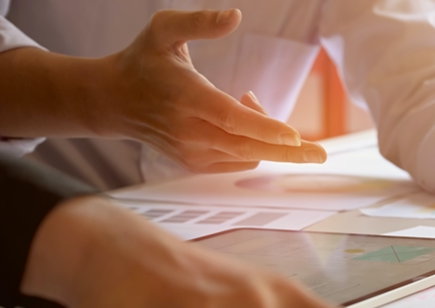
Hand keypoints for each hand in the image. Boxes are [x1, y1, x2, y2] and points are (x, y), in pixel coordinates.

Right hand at [100, 9, 327, 171]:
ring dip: (267, 134)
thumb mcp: (163, 29)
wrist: (113, 100)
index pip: (230, 119)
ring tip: (251, 99)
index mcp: (186, 98)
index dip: (264, 128)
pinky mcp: (195, 164)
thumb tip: (236, 17)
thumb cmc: (143, 60)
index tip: (294, 135)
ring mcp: (192, 152)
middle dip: (287, 150)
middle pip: (247, 147)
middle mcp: (189, 131)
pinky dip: (253, 144)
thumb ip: (199, 22)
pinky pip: (239, 161)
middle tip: (321, 153)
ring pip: (246, 155)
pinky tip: (243, 115)